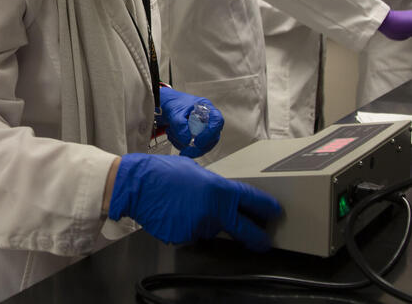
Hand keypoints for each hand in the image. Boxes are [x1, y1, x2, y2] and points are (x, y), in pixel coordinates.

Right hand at [108, 153, 281, 250]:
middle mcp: (214, 211)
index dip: (267, 208)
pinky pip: (192, 234)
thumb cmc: (163, 172)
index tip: (274, 212)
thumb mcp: (196, 170)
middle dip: (256, 237)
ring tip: (185, 205)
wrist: (136, 185)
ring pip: (211, 230)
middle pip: (244, 230)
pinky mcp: (184, 237)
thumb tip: (220, 194)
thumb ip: (213, 186)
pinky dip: (187, 227)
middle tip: (262, 241)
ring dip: (206, 223)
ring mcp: (199, 227)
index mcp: (220, 190)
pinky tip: (175, 213)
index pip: (253, 201)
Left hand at [159, 86, 223, 156]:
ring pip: (204, 145)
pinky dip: (182, 145)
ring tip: (171, 134)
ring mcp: (204, 129)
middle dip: (198, 148)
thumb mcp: (175, 112)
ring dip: (186, 145)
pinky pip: (195, 147)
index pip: (217, 121)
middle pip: (213, 138)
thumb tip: (187, 141)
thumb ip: (180, 125)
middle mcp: (209, 119)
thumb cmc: (174, 104)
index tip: (197, 142)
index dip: (210, 134)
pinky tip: (173, 136)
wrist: (167, 105)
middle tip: (185, 151)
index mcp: (206, 108)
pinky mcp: (198, 137)